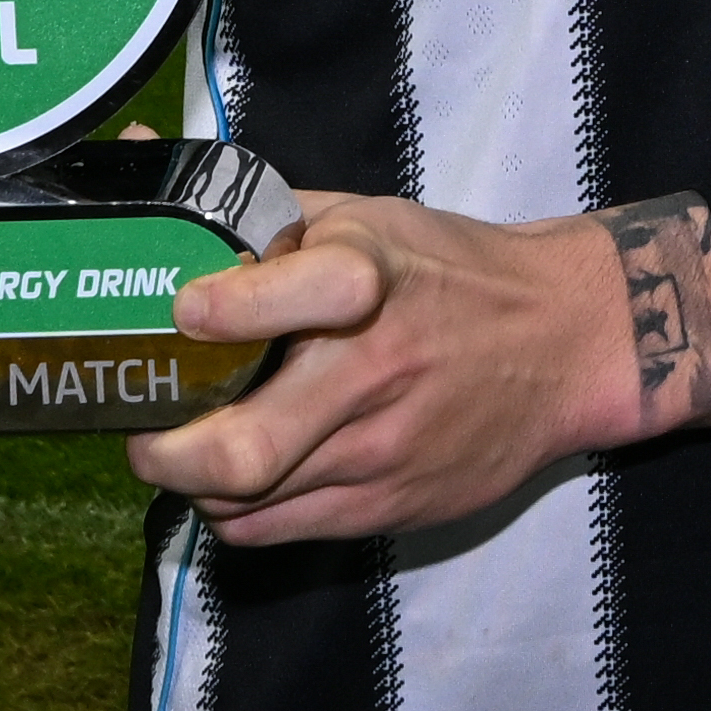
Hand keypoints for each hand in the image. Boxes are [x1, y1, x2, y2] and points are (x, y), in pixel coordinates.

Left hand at [129, 189, 710, 546]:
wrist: (565, 344)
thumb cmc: (452, 272)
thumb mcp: (368, 217)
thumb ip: (268, 218)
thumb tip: (153, 178)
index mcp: (368, 279)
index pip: (286, 294)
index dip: (215, 308)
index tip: (182, 309)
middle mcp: (372, 374)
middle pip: (239, 452)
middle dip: (163, 451)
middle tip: (144, 428)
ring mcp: (382, 453)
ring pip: (246, 503)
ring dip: (195, 482)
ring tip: (187, 450)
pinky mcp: (393, 508)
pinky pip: (282, 532)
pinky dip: (240, 510)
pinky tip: (241, 478)